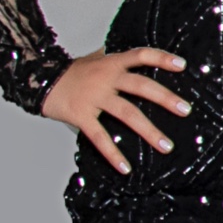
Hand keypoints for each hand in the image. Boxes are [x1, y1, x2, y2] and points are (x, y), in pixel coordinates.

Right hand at [43, 48, 189, 172]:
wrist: (37, 80)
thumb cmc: (70, 72)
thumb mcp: (93, 59)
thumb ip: (114, 59)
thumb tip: (137, 57)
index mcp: (110, 64)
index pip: (140, 55)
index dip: (161, 58)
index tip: (182, 66)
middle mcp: (105, 79)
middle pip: (141, 86)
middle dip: (165, 98)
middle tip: (185, 110)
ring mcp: (93, 97)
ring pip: (127, 114)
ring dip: (149, 131)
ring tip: (166, 145)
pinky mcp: (81, 115)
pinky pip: (100, 137)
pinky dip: (113, 154)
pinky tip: (126, 167)